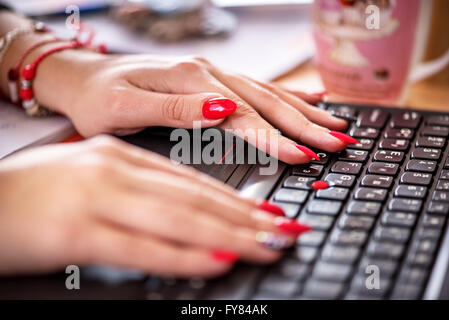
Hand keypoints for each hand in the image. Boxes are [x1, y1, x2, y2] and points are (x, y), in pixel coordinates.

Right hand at [0, 136, 308, 276]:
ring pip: (179, 218)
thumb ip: (139, 191)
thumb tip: (185, 211)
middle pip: (196, 198)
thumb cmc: (36, 194)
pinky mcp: (76, 232)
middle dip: (247, 216)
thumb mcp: (94, 179)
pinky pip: (142, 246)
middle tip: (285, 229)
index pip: (192, 180)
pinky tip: (218, 261)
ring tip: (268, 245)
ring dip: (230, 234)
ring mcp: (97, 199)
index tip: (269, 212)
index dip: (236, 198)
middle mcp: (115, 171)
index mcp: (121, 157)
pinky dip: (184, 255)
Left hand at [35, 52, 352, 164]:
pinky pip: (258, 86)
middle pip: (265, 100)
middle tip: (338, 143)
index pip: (242, 113)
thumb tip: (222, 110)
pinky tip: (312, 98)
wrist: (83, 77)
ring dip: (304, 111)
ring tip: (337, 124)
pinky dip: (289, 94)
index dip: (273, 136)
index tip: (302, 156)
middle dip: (304, 125)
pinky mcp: (212, 81)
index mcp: (188, 81)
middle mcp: (206, 74)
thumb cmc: (97, 98)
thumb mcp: (123, 107)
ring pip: (268, 93)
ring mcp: (212, 75)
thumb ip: (174, 109)